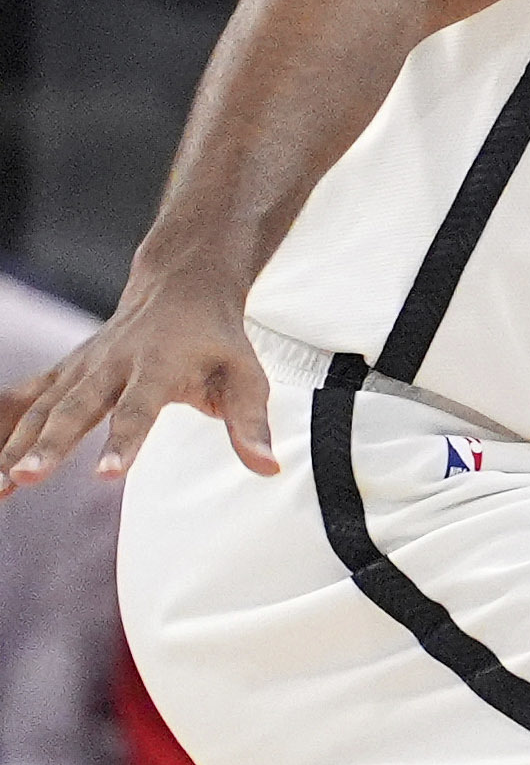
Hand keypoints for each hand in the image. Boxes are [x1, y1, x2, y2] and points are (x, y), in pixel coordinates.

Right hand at [2, 276, 276, 490]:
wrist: (181, 285)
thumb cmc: (218, 339)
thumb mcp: (246, 374)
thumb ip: (251, 422)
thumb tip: (268, 468)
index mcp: (160, 366)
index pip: (140, 409)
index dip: (125, 442)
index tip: (107, 476)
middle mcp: (113, 364)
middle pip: (77, 408)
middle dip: (50, 444)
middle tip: (25, 479)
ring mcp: (82, 367)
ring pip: (41, 408)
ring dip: (14, 446)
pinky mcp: (64, 372)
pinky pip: (25, 400)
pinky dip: (2, 427)